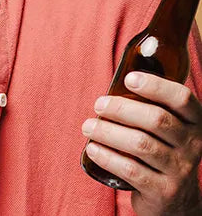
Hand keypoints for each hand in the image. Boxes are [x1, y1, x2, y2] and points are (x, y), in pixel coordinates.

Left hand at [82, 71, 201, 215]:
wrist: (177, 201)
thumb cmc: (162, 151)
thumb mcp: (168, 130)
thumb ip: (150, 108)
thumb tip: (110, 86)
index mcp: (195, 123)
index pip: (182, 99)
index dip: (156, 86)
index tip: (129, 79)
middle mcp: (193, 145)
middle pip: (156, 119)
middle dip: (121, 108)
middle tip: (98, 105)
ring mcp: (180, 170)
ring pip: (141, 144)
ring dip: (108, 132)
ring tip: (88, 126)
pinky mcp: (163, 191)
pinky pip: (132, 170)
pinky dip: (108, 157)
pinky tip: (92, 149)